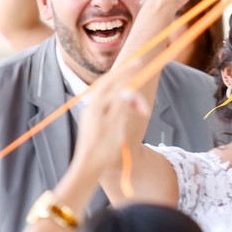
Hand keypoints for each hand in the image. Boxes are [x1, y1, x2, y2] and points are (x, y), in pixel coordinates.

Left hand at [70, 58, 149, 172]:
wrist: (88, 168)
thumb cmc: (103, 148)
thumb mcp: (116, 124)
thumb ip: (122, 103)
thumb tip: (128, 87)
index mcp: (96, 103)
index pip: (113, 80)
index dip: (127, 71)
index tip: (140, 62)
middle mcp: (91, 105)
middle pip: (111, 87)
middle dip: (130, 88)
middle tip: (144, 99)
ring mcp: (91, 114)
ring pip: (111, 98)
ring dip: (127, 101)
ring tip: (142, 113)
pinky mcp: (94, 123)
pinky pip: (109, 107)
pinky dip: (121, 107)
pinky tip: (128, 115)